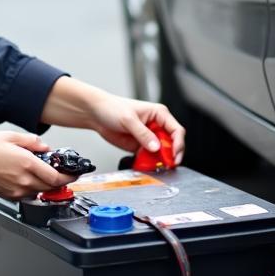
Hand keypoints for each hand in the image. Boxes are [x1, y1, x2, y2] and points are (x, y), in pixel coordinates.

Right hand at [0, 131, 76, 198]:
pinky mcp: (10, 196)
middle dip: (60, 181)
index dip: (69, 177)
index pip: (57, 177)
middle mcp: (24, 180)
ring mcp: (17, 190)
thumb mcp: (10, 136)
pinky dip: (34, 188)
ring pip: (41, 192)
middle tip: (63, 173)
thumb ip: (31, 141)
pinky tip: (28, 178)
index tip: (75, 174)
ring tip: (44, 173)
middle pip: (51, 187)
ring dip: (47, 185)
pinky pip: (29, 195)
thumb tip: (45, 147)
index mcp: (27, 164)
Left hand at [41, 77, 185, 162]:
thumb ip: (143, 134)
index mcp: (159, 114)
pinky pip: (150, 157)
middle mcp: (157, 126)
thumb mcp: (129, 119)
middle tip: (167, 164)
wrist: (96, 114)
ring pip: (162, 152)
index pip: (176, 130)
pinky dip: (150, 163)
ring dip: (160, 161)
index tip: (174, 155)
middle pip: (172, 143)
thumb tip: (156, 147)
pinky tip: (147, 165)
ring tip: (157, 166)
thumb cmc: (112, 108)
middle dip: (171, 155)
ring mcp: (149, 137)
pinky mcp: (141, 146)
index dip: (178, 143)